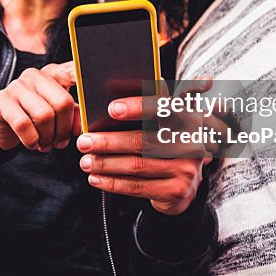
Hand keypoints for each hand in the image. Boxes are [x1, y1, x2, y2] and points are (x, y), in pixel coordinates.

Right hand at [0, 61, 78, 151]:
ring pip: (44, 115)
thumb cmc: (35, 119)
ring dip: (48, 137)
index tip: (99, 90)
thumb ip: (73, 115)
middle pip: (63, 102)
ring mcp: (17, 86)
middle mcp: (35, 75)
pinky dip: (31, 140)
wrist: (3, 126)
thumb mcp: (58, 115)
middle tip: (61, 143)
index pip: (74, 71)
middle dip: (64, 129)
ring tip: (46, 145)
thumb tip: (81, 124)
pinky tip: (32, 144)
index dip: (86, 80)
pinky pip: (23, 124)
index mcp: (54, 74)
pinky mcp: (2, 101)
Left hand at [77, 78, 225, 214]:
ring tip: (85, 161)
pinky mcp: (176, 191)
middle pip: (143, 141)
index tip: (112, 108)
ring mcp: (186, 170)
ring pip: (136, 165)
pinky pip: (137, 187)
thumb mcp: (165, 123)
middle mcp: (191, 143)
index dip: (138, 107)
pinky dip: (112, 183)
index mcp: (188, 119)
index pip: (164, 108)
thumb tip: (124, 83)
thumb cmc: (165, 145)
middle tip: (84, 141)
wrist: (184, 185)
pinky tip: (96, 177)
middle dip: (108, 141)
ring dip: (105, 163)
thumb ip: (152, 104)